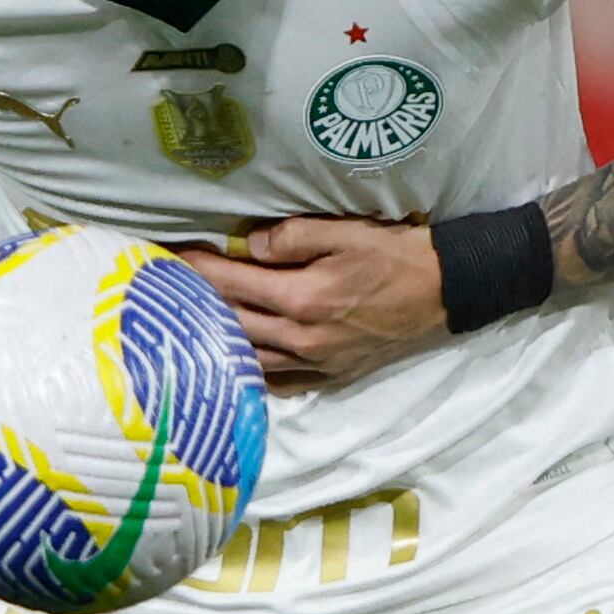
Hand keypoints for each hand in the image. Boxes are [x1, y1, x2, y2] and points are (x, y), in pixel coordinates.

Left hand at [178, 217, 447, 387]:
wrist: (446, 292)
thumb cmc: (397, 255)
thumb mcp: (346, 232)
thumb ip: (293, 238)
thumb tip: (251, 247)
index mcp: (302, 299)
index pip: (232, 283)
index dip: (196, 269)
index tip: (168, 257)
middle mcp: (302, 339)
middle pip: (232, 324)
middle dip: (196, 304)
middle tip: (167, 288)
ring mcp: (317, 364)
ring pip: (250, 359)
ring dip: (219, 340)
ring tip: (192, 323)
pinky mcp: (332, 376)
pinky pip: (280, 381)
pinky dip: (253, 371)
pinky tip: (237, 359)